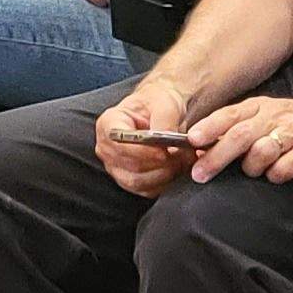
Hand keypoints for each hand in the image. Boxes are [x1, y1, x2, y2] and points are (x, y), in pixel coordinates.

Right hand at [94, 76, 200, 194]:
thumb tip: (167, 141)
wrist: (162, 111)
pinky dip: (165, 183)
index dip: (141, 151)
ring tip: (184, 160)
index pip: (117, 143)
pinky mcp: (131, 181)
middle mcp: (107, 149)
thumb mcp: (164, 102)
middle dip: (159, 164)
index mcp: (109, 124)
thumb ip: (165, 118)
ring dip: (165, 174)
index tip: (165, 152)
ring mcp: (117, 167)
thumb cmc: (158, 103)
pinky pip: (146, 190)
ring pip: (138, 182)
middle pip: (129, 166)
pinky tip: (179, 169)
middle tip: (183, 155)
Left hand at [189, 92, 292, 183]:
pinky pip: (286, 167)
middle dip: (216, 157)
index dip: (208, 129)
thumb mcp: (267, 114)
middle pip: (239, 136)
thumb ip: (238, 127)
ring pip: (261, 152)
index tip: (190, 142)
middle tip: (200, 174)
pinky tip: (279, 174)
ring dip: (251, 167)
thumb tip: (201, 147)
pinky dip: (277, 175)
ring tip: (255, 171)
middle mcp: (274, 117)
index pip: (228, 116)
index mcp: (260, 107)